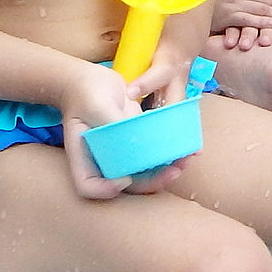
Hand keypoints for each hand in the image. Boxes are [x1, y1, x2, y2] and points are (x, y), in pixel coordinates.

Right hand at [57, 62, 179, 199]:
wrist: (92, 82)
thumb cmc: (87, 93)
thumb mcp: (97, 105)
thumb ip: (112, 124)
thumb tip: (133, 146)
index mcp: (82, 157)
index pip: (88, 186)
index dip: (105, 190)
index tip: (124, 178)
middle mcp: (101, 162)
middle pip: (125, 185)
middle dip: (152, 182)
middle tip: (174, 171)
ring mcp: (119, 155)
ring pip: (143, 173)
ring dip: (167, 171)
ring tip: (187, 159)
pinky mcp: (135, 146)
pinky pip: (152, 157)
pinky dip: (169, 156)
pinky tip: (189, 149)